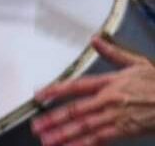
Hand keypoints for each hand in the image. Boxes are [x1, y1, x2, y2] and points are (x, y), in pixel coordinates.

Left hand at [32, 36, 154, 144]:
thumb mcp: (137, 63)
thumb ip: (113, 53)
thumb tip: (96, 39)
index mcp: (110, 82)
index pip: (76, 85)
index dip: (56, 90)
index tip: (39, 95)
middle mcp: (108, 100)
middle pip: (76, 110)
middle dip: (54, 118)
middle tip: (37, 125)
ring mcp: (116, 117)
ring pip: (85, 127)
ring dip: (64, 134)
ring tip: (47, 140)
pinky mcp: (126, 130)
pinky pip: (101, 139)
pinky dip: (84, 144)